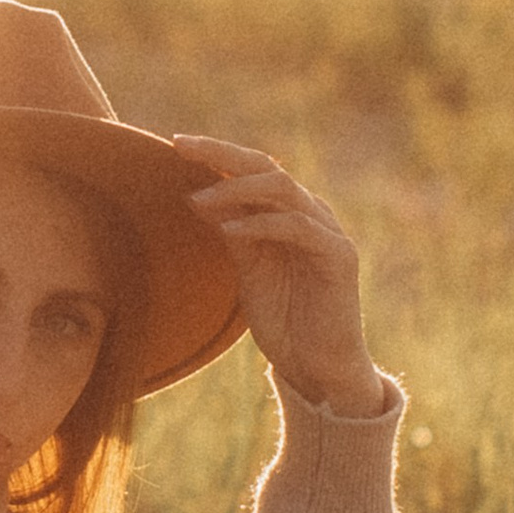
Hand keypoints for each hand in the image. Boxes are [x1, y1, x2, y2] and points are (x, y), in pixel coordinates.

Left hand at [170, 134, 386, 415]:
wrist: (317, 368)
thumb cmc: (284, 320)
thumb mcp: (249, 269)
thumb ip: (232, 232)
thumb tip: (196, 197)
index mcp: (288, 213)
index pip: (253, 169)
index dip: (216, 154)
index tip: (174, 144)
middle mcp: (311, 213)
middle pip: (267, 167)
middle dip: (222, 154)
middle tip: (181, 148)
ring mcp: (328, 232)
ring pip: (283, 189)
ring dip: (236, 190)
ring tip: (197, 200)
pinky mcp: (339, 256)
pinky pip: (298, 227)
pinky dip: (261, 224)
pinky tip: (229, 229)